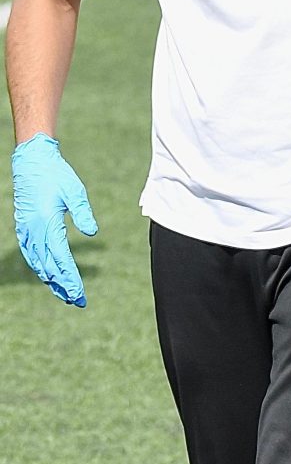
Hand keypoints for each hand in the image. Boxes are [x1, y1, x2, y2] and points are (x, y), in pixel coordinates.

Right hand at [12, 133, 97, 306]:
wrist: (32, 162)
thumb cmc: (57, 175)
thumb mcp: (75, 191)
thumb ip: (83, 213)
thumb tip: (92, 232)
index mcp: (46, 224)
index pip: (60, 260)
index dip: (70, 279)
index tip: (79, 294)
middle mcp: (33, 232)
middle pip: (49, 267)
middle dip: (63, 286)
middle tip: (77, 301)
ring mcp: (26, 231)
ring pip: (38, 263)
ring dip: (52, 280)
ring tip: (65, 294)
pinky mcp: (24, 228)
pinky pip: (31, 254)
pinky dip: (40, 267)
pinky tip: (48, 275)